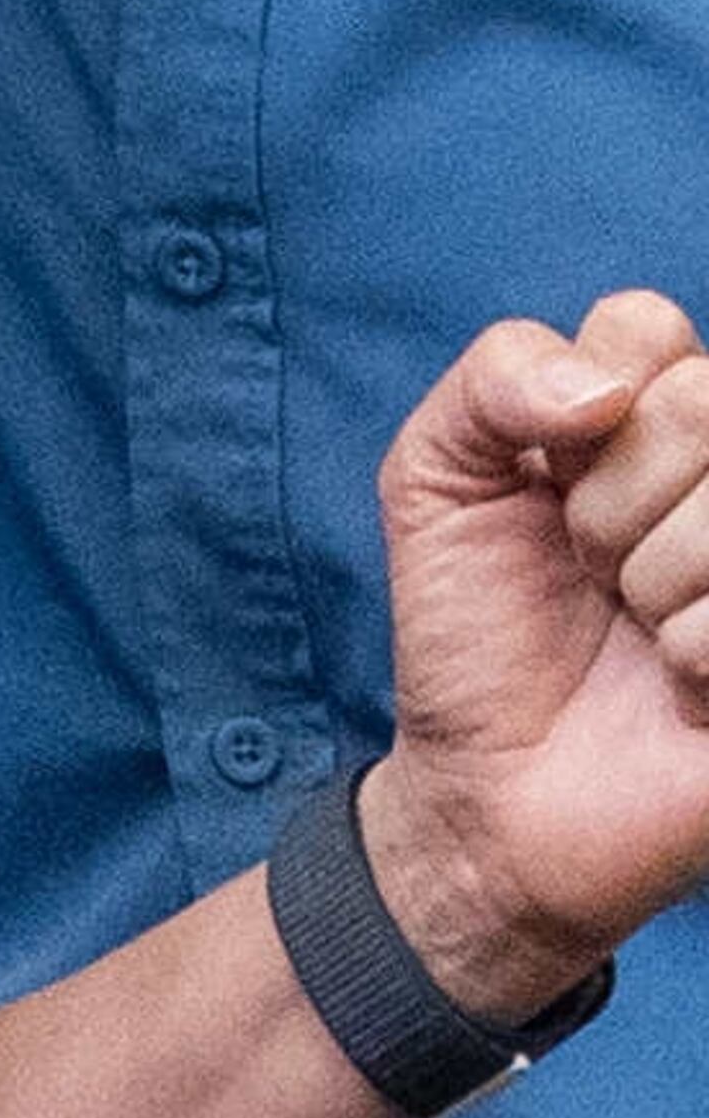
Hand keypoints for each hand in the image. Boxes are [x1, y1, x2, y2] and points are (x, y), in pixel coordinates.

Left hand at [361, 296, 708, 1027]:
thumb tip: (603, 385)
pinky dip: (691, 653)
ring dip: (650, 580)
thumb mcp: (435, 479)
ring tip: (634, 627)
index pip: (648, 324)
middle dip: (605, 501)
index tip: (548, 484)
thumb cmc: (473, 630)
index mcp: (654, 415)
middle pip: (698, 404)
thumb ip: (494, 380)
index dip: (578, 408)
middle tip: (589, 568)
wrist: (490, 793)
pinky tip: (679, 687)